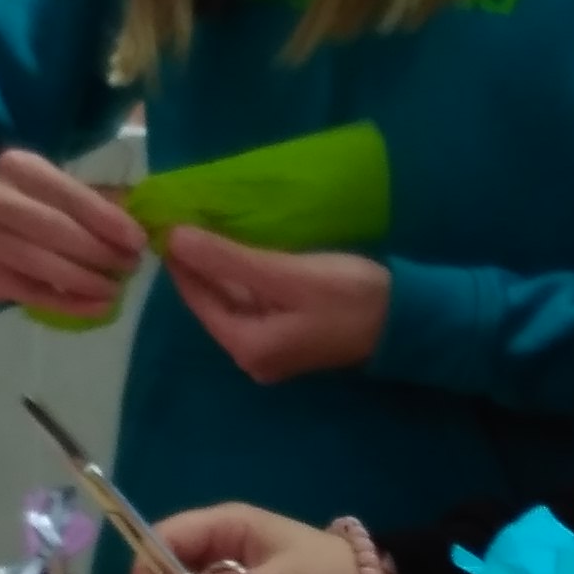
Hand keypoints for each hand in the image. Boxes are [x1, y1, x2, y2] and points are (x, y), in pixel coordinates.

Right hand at [0, 149, 148, 319]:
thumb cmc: (31, 211)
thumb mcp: (60, 195)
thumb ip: (100, 202)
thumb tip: (147, 215)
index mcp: (20, 167)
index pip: (70, 193)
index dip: (107, 219)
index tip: (138, 241)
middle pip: (55, 228)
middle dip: (99, 251)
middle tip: (130, 267)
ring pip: (42, 262)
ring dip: (86, 280)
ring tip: (115, 290)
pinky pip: (33, 293)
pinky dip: (69, 302)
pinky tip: (97, 307)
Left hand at [160, 230, 389, 383]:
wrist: (407, 320)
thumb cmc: (348, 297)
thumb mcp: (285, 273)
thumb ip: (227, 259)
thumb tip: (175, 239)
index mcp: (247, 345)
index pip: (198, 298)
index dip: (181, 261)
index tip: (166, 222)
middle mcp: (253, 355)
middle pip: (214, 303)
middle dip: (200, 264)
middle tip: (186, 218)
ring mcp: (273, 348)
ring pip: (234, 302)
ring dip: (222, 268)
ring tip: (209, 226)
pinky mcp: (291, 336)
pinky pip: (255, 304)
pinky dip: (245, 278)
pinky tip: (242, 250)